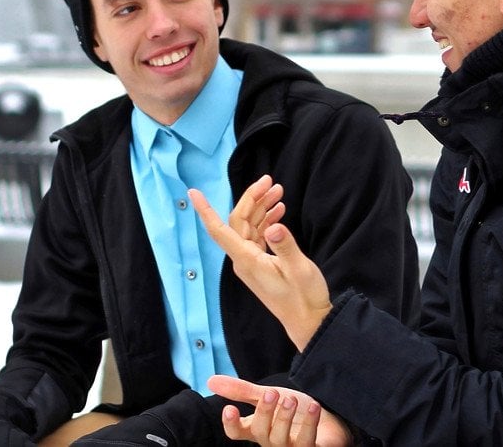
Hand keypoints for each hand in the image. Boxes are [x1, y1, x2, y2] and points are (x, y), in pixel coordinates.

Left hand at [191, 175, 332, 350]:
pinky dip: (266, 220)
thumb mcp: (299, 269)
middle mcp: (244, 260)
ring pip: (249, 227)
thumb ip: (286, 246)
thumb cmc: (304, 297)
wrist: (309, 321)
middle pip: (239, 221)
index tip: (194, 193)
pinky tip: (279, 211)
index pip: (220, 230)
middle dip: (252, 198)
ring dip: (262, 207)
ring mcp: (251, 262)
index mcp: (247, 260)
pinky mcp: (260, 264)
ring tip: (279, 191)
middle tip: (271, 180)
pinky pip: (257, 236)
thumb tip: (274, 225)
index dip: (205, 211)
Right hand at [207, 375, 349, 446]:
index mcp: (258, 429)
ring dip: (285, 419)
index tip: (228, 409)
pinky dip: (310, 424)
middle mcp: (271, 441)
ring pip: (281, 440)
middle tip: (272, 393)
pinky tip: (314, 407)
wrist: (327, 418)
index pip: (237, 432)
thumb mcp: (267, 396)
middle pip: (260, 432)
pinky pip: (308, 442)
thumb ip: (242, 391)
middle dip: (265, 413)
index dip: (231, 424)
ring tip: (290, 400)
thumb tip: (210, 380)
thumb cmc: (294, 409)